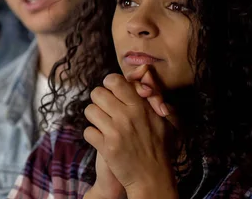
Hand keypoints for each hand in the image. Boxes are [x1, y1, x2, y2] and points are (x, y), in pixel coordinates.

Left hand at [83, 69, 177, 198]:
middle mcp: (127, 116)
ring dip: (94, 118)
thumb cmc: (159, 147)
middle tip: (107, 110)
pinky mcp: (106, 147)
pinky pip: (87, 131)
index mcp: (140, 106)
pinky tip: (103, 140)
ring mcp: (115, 132)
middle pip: (96, 93)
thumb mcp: (164, 119)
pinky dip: (93, 136)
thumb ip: (154, 95)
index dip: (109, 84)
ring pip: (89, 110)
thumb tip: (142, 72)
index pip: (114, 81)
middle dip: (99, 101)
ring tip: (104, 125)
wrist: (152, 178)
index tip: (112, 92)